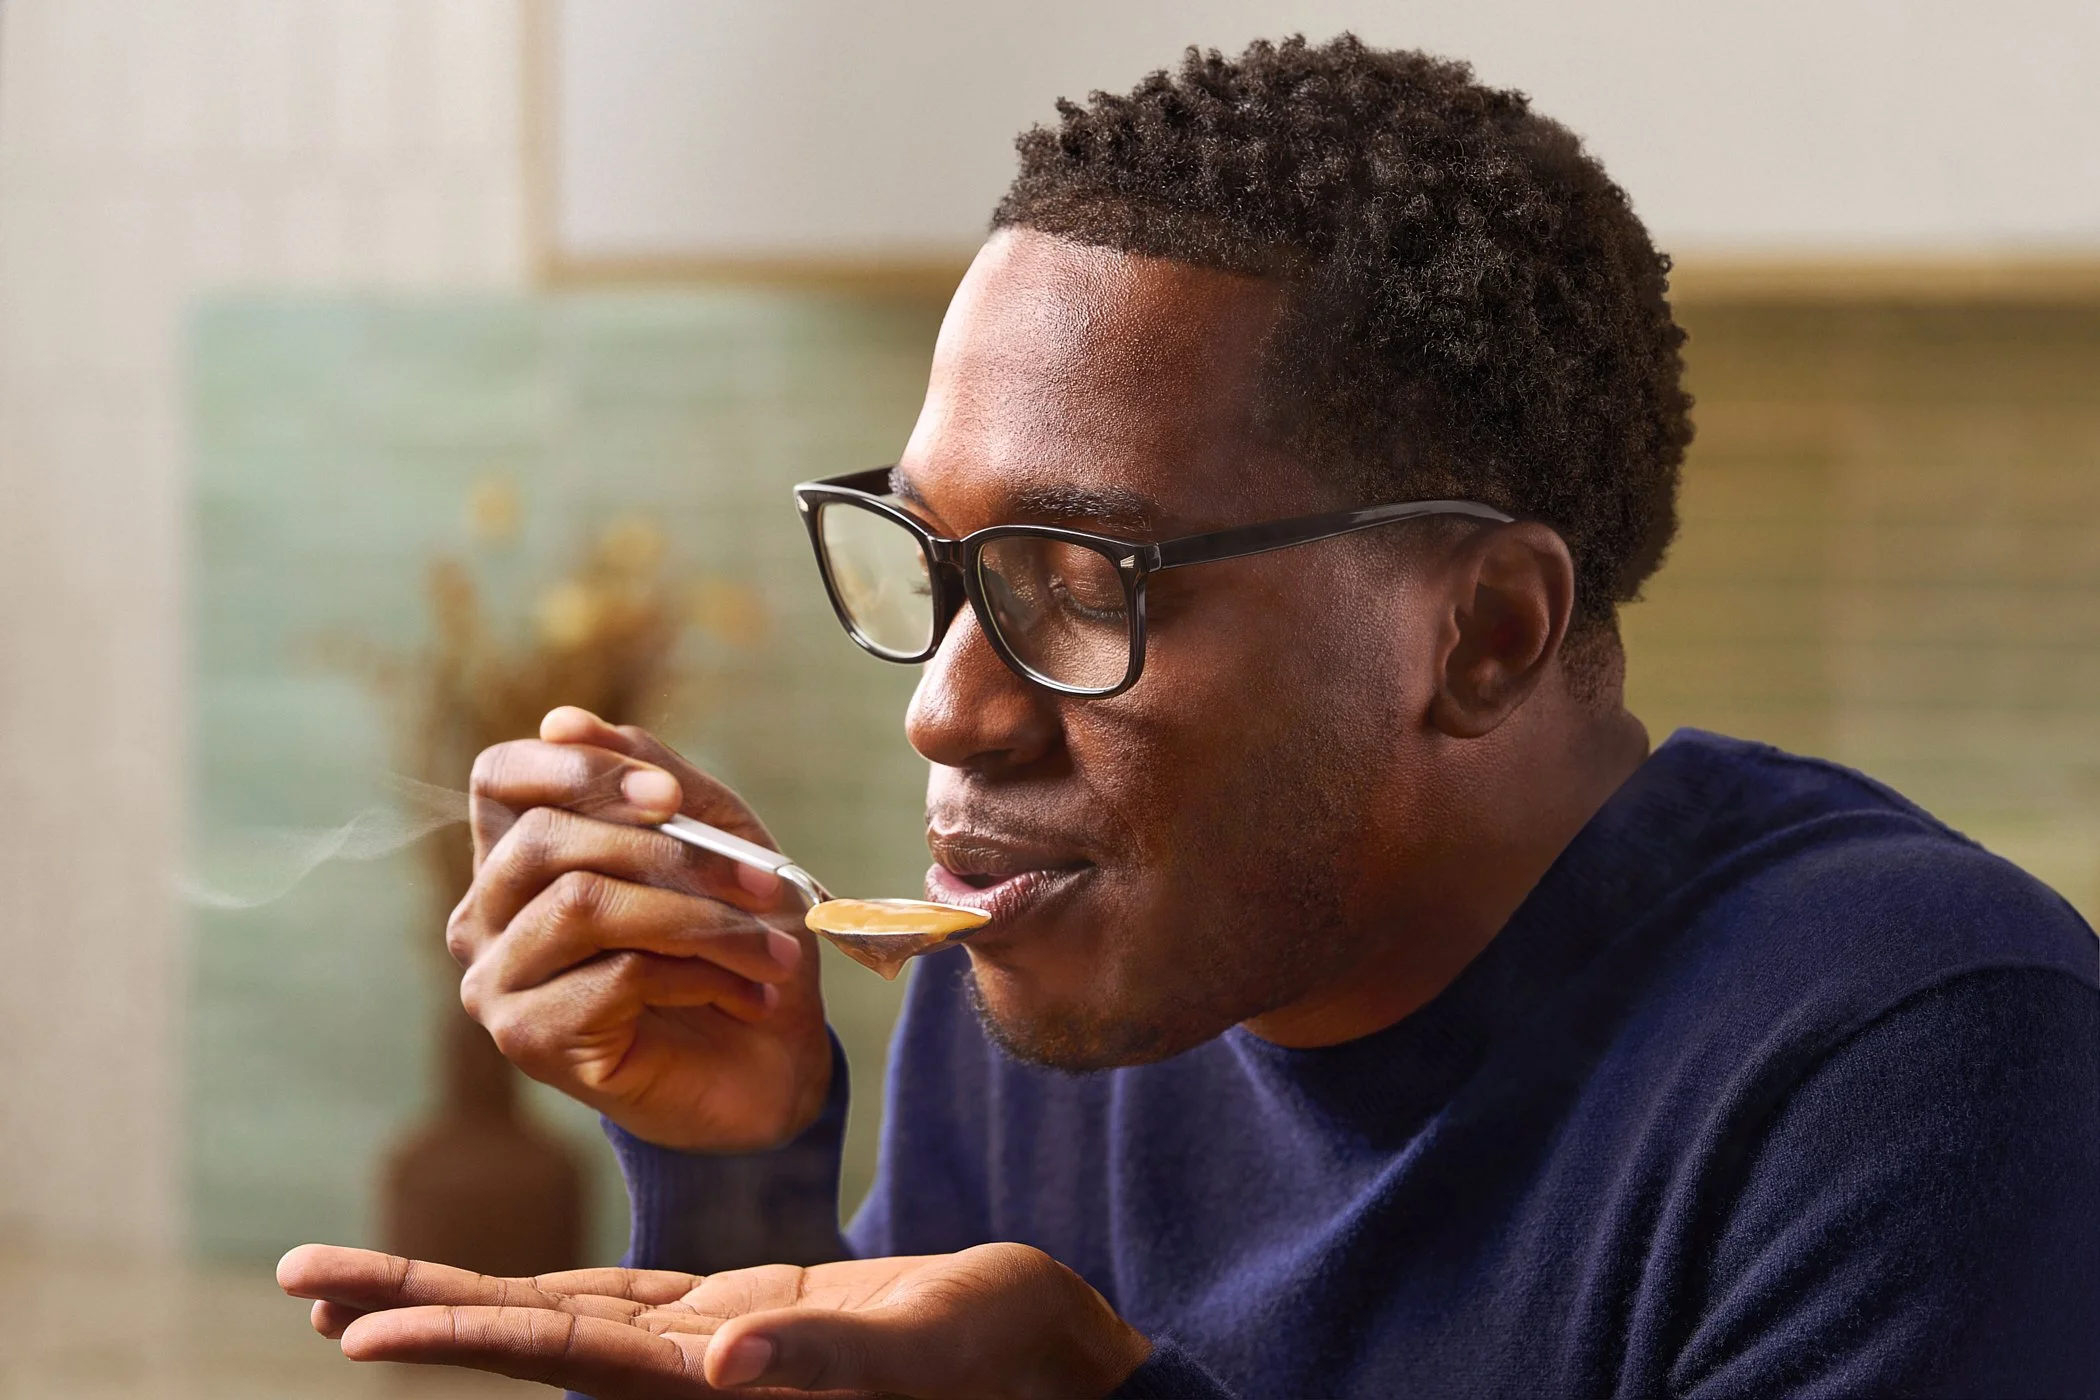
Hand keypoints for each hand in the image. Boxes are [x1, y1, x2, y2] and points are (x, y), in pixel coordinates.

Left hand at [278, 1241, 1150, 1399]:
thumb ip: (827, 1368)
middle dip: (412, 1308)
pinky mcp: (741, 1317)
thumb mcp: (924, 1355)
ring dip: (455, 1295)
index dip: (461, 1338)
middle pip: (529, 1336)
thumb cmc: (1004, 1359)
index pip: (566, 1359)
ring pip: (559, 1316)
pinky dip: (547, 1291)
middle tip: (297, 1279)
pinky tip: (496, 1288)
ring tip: (349, 1284)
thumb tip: (726, 1370)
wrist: (1048, 1356)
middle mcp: (693, 1375)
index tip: (354, 1329)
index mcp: (722, 1386)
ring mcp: (711, 1347)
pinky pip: (622, 1301)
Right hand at [450, 705, 830, 1150]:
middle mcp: (487, 913)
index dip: (577, 771)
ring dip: (700, 919)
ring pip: (582, 905)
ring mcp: (496, 981)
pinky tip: (744, 995)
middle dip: (669, 852)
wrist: (771, 1065)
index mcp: (520, 852)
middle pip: (543, 839)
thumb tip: (561, 719)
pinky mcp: (528, 1040)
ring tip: (773, 948)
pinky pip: (611, 976)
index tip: (670, 796)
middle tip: (766, 883)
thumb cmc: (738, 940)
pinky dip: (698, 975)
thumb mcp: (716, 837)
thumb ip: (650, 774)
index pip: (499, 775)